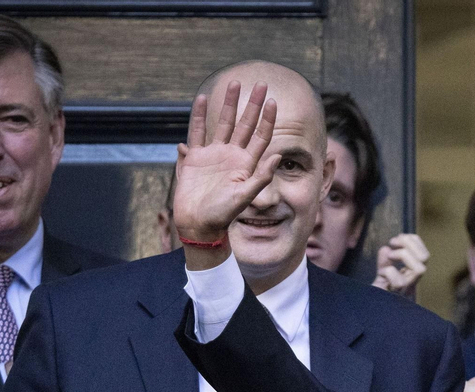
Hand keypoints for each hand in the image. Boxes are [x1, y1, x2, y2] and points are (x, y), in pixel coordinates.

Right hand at [171, 80, 279, 258]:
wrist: (199, 224)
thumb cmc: (223, 214)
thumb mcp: (245, 196)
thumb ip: (261, 177)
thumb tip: (278, 156)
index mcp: (246, 164)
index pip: (261, 136)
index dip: (267, 119)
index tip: (272, 100)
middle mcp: (232, 156)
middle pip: (245, 124)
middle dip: (252, 104)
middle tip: (259, 83)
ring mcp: (214, 155)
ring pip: (223, 123)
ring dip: (229, 104)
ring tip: (234, 83)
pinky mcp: (195, 158)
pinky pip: (198, 132)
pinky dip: (200, 116)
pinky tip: (202, 99)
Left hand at [372, 233, 428, 295]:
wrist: (370, 312)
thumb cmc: (378, 294)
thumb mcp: (381, 274)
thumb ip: (384, 261)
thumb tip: (386, 248)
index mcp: (411, 274)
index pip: (424, 253)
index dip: (413, 241)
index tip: (397, 239)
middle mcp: (413, 282)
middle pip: (425, 257)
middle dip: (409, 244)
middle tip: (393, 243)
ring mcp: (407, 290)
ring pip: (420, 269)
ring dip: (404, 255)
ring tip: (390, 256)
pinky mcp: (397, 297)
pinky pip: (400, 282)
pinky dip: (391, 272)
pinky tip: (383, 274)